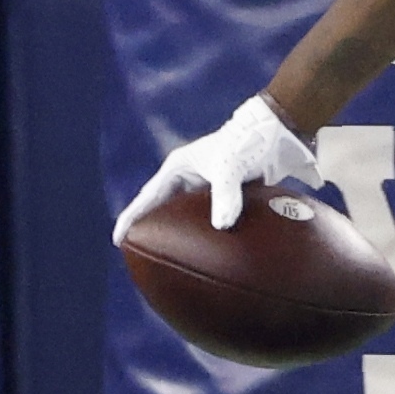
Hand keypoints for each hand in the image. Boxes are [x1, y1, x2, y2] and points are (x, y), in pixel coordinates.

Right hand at [115, 92, 319, 240]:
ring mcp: (207, 186)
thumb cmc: (247, 144)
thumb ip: (225, 195)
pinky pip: (212, 218)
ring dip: (180, 234)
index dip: (132, 219)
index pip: (148, 198)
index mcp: (178, 169)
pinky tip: (211, 254)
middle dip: (151, 230)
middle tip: (139, 255)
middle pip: (163, 209)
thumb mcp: (230, 168)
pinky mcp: (228, 194)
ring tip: (171, 260)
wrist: (276, 133)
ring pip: (187, 216)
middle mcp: (189, 178)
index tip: (118, 240)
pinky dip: (208, 234)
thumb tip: (222, 226)